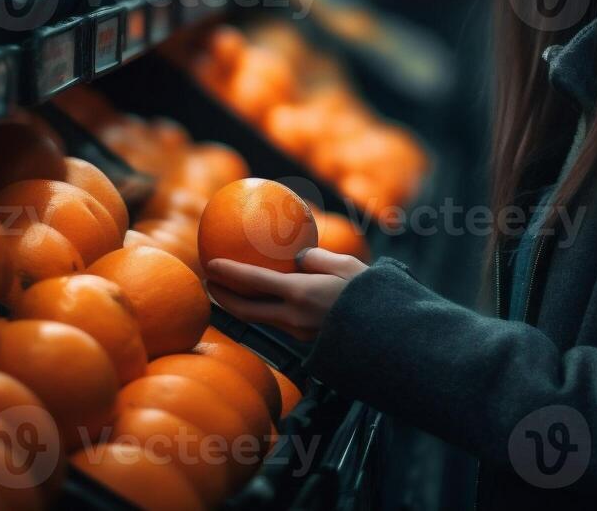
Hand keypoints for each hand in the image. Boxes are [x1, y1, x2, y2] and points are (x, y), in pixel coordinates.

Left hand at [204, 248, 368, 341]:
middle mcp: (294, 317)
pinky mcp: (307, 340)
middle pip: (247, 310)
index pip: (255, 282)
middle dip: (223, 298)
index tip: (210, 265)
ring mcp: (299, 332)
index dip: (229, 273)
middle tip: (208, 283)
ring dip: (241, 307)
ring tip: (228, 292)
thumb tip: (299, 256)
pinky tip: (266, 301)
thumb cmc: (371, 293)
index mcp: (300, 293)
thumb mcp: (346, 266)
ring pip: (261, 319)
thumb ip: (318, 259)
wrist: (388, 334)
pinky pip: (279, 323)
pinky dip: (264, 311)